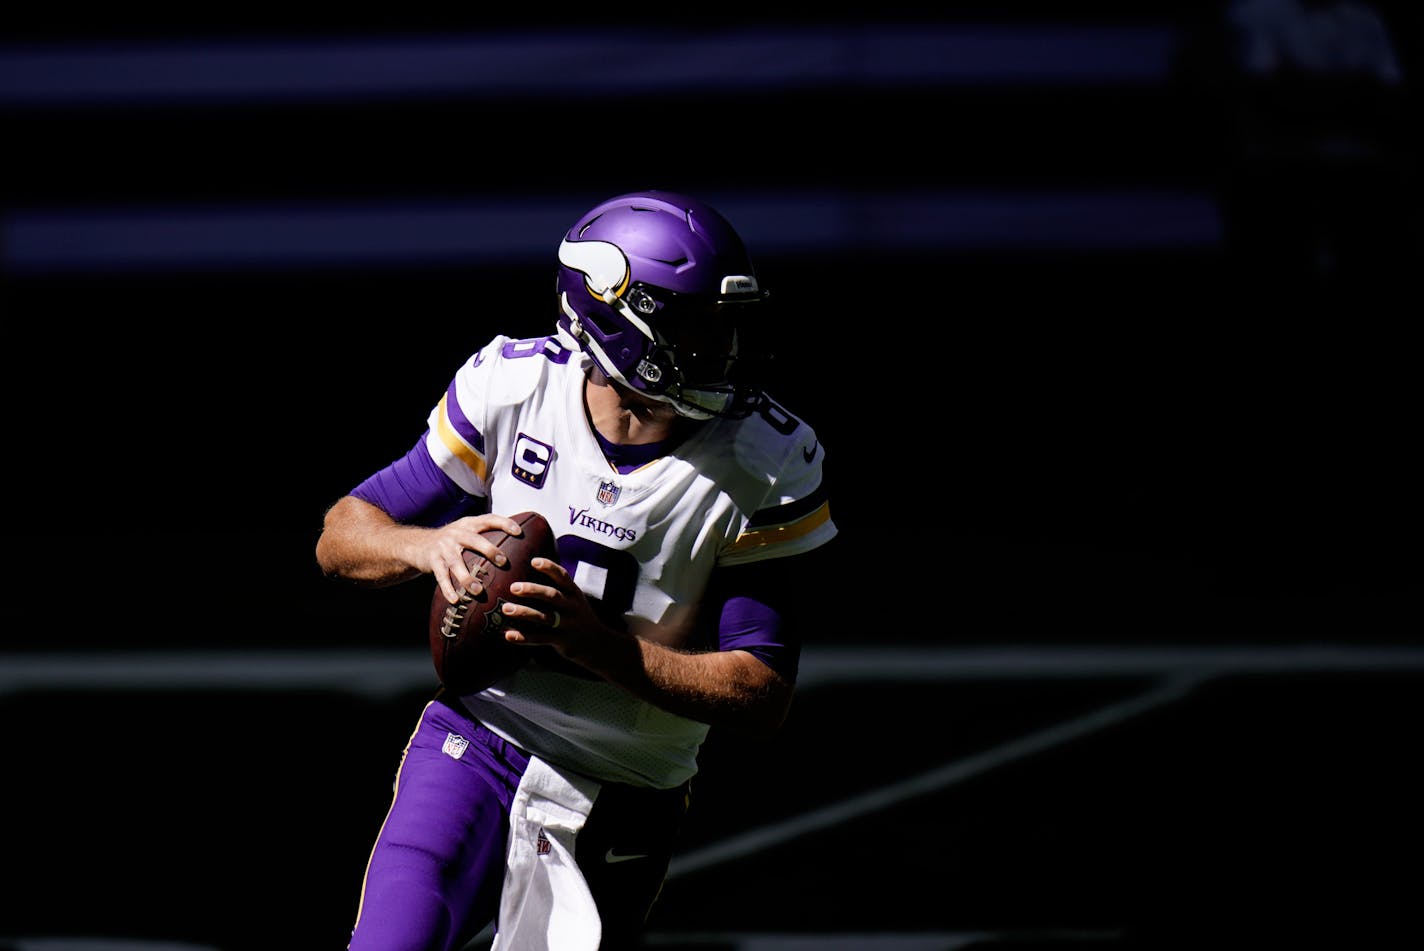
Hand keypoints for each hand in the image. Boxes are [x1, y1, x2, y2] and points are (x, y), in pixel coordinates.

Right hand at [426, 513, 528, 605]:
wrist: (419, 544)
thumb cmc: (453, 541)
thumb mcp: (467, 531)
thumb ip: (486, 535)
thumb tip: (520, 545)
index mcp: (468, 524)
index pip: (488, 519)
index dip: (504, 523)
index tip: (519, 532)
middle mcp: (456, 534)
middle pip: (474, 540)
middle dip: (489, 550)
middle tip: (503, 562)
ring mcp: (443, 548)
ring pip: (456, 563)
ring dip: (467, 578)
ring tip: (477, 590)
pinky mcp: (432, 561)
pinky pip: (441, 577)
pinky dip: (448, 589)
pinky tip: (455, 601)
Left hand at [502, 558, 620, 669]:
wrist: (598, 643)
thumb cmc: (579, 616)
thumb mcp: (575, 599)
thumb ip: (559, 588)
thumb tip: (532, 569)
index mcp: (574, 594)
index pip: (563, 577)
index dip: (549, 568)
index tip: (534, 561)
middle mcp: (572, 607)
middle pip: (552, 596)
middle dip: (532, 590)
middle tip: (513, 587)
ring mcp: (568, 625)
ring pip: (544, 617)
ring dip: (524, 613)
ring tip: (506, 609)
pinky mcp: (562, 641)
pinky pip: (540, 639)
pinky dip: (524, 637)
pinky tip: (508, 635)